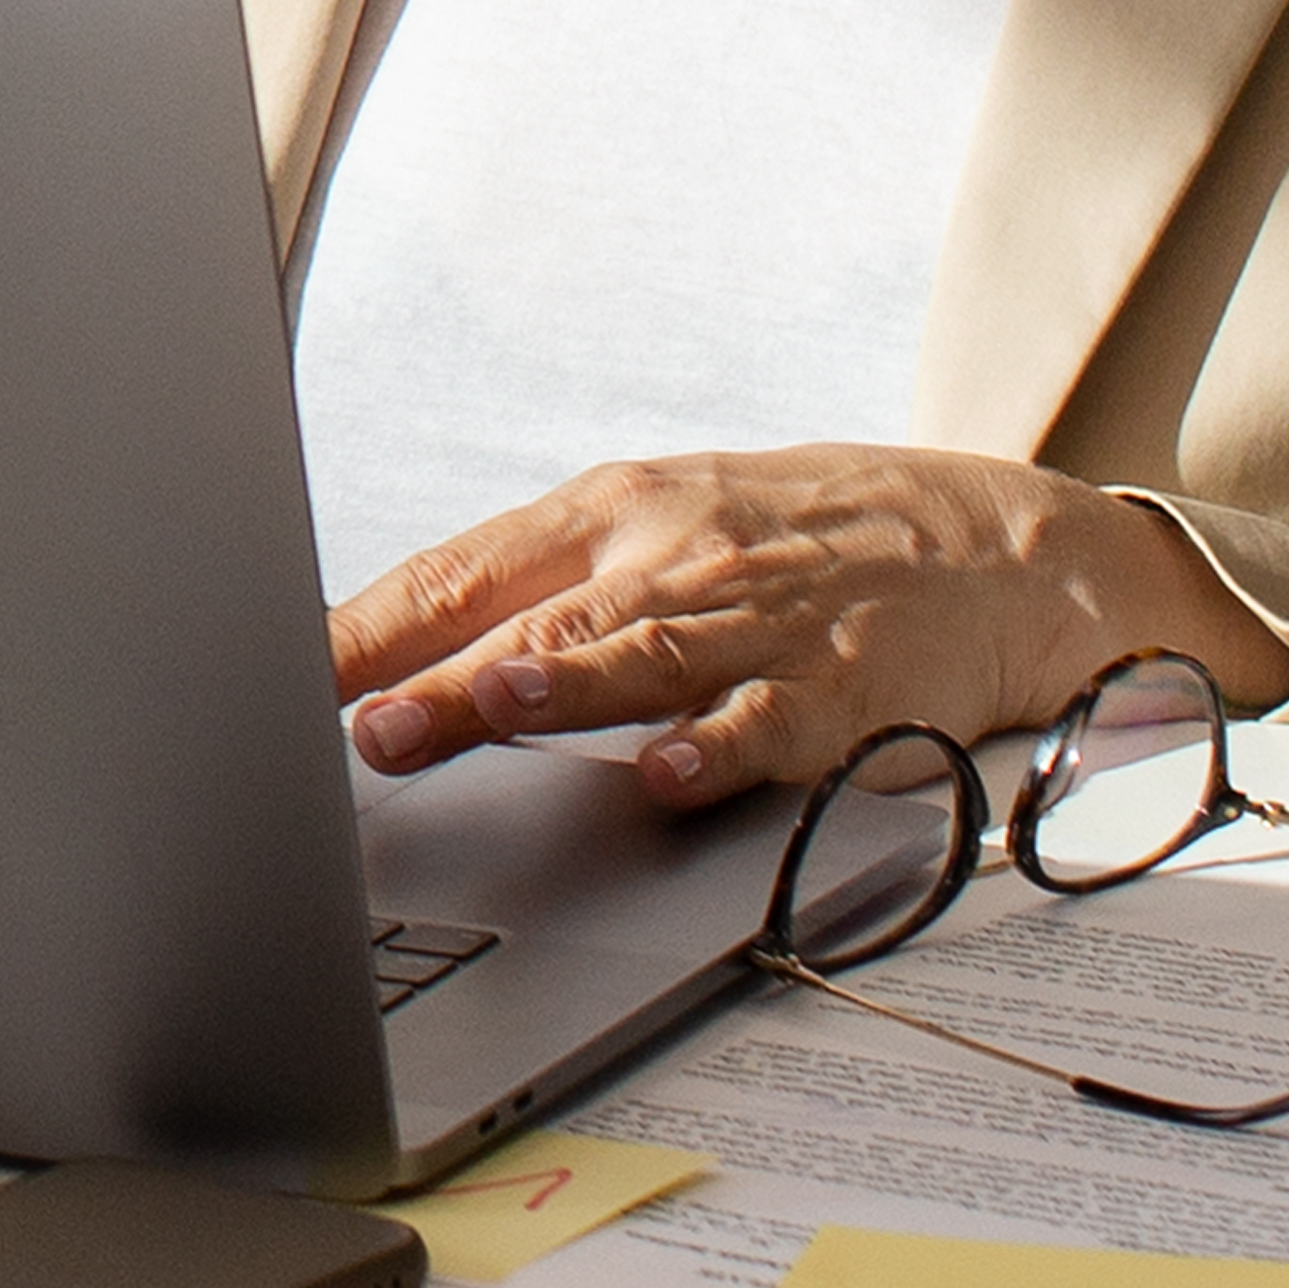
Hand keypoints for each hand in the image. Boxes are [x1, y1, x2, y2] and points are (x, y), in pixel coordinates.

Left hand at [329, 442, 1288, 803]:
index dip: (368, 629)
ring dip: (556, 687)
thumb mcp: (669, 529)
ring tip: (487, 705)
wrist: (1006, 542)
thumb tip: (394, 656)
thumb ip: (544, 590)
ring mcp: (758, 623)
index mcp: (612, 515)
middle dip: (441, 676)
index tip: (282, 679)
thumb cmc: (812, 540)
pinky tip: (670, 772)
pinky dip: (717, 746)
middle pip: (534, 619)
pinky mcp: (844, 689)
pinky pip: (769, 722)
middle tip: (360, 725)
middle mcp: (673, 558)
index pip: (462, 572)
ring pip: (638, 659)